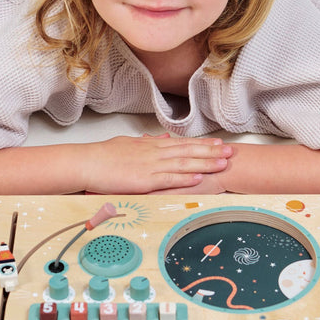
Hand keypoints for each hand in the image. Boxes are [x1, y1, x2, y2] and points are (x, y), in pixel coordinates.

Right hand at [81, 135, 232, 194]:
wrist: (88, 162)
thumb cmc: (104, 156)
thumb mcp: (128, 144)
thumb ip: (148, 143)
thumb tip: (162, 138)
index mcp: (151, 146)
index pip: (182, 144)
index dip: (202, 144)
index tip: (218, 143)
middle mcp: (155, 153)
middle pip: (188, 152)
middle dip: (211, 152)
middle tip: (231, 151)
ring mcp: (151, 166)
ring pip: (183, 164)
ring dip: (205, 163)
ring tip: (222, 163)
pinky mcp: (144, 180)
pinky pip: (168, 179)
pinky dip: (185, 178)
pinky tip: (198, 178)